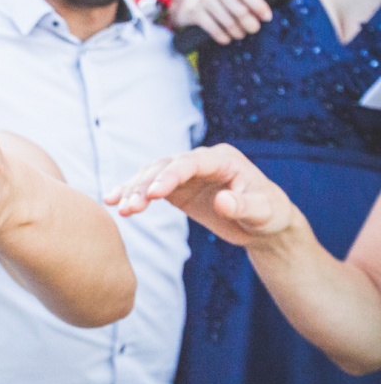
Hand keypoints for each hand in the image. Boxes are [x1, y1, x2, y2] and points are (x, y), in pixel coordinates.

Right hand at [105, 144, 297, 246]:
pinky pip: (149, 187)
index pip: (189, 163)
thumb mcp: (263, 212)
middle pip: (164, 167)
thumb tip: (222, 201)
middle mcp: (199, 161)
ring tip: (118, 207)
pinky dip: (131, 193)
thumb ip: (243, 205)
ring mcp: (185, 174)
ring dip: (133, 190)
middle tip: (129, 207)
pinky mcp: (175, 188)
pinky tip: (113, 202)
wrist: (264, 224)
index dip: (169, 176)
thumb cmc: (268, 214)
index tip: (153, 194)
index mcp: (222, 159)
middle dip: (144, 185)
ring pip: (151, 175)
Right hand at [170, 0, 271, 43]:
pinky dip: (222, 36)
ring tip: (239, 35)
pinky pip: (212, 28)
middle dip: (249, 23)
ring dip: (236, 32)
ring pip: (227, 21)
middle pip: (238, 9)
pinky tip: (226, 40)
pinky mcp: (193, 11)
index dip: (258, 4)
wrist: (184, 5)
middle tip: (253, 30)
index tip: (267, 17)